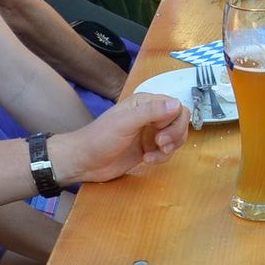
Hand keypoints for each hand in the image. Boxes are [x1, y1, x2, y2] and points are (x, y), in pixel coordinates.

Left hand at [50, 93, 188, 184]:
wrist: (84, 161)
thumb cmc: (101, 138)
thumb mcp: (126, 123)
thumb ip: (151, 112)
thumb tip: (177, 104)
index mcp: (145, 103)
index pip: (176, 106)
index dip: (175, 121)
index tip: (161, 135)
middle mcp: (150, 115)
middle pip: (179, 121)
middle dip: (174, 136)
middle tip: (161, 145)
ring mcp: (150, 132)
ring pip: (176, 137)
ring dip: (169, 148)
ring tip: (152, 156)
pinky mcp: (148, 148)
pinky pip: (167, 151)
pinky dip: (162, 157)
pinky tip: (147, 160)